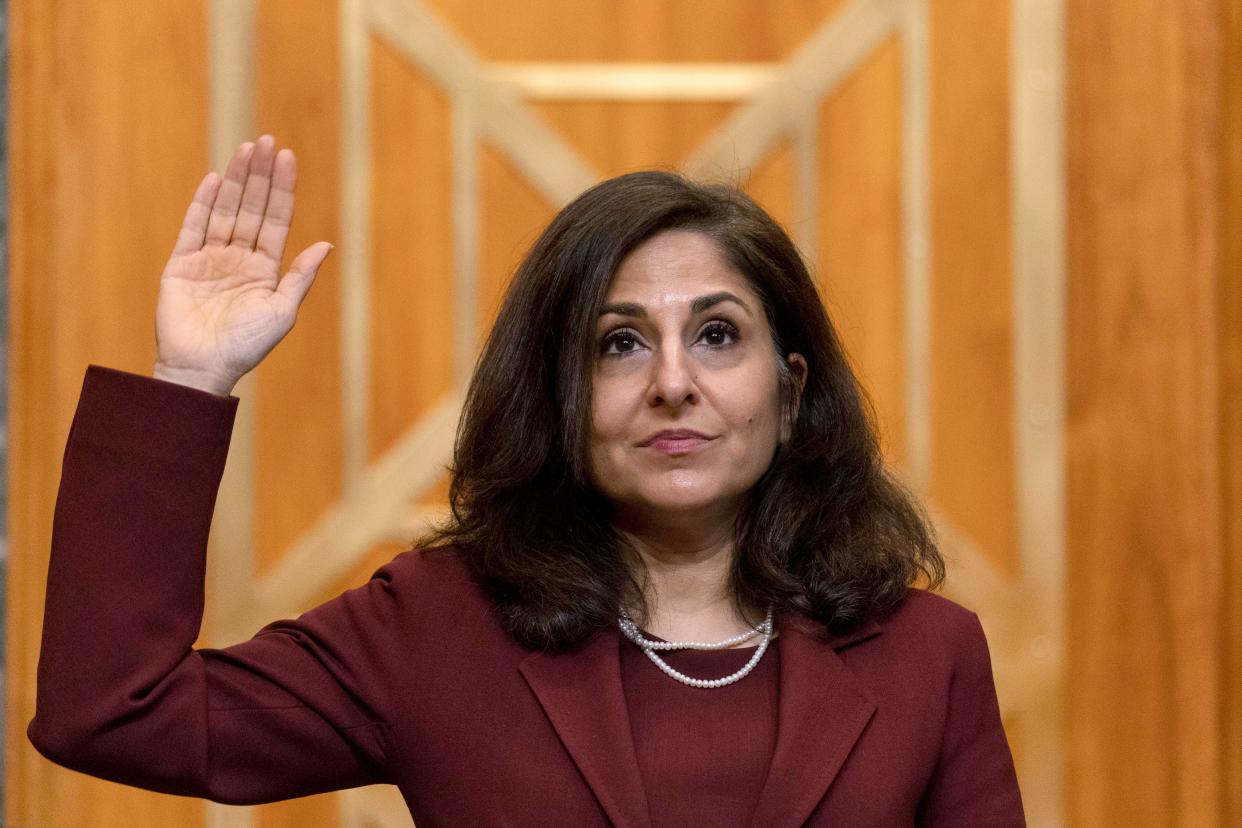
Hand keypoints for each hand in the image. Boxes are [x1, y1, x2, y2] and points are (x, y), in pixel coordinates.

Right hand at [153, 135, 331, 394]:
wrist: (204, 368)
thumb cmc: (247, 346)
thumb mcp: (282, 311)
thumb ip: (300, 277)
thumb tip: (326, 245)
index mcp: (265, 268)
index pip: (276, 219)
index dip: (282, 189)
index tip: (288, 157)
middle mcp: (238, 258)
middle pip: (251, 207)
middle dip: (260, 175)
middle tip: (266, 140)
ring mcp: (210, 259)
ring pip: (224, 210)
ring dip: (236, 180)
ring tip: (246, 149)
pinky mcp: (182, 265)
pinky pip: (193, 228)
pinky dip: (202, 204)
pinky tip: (215, 180)